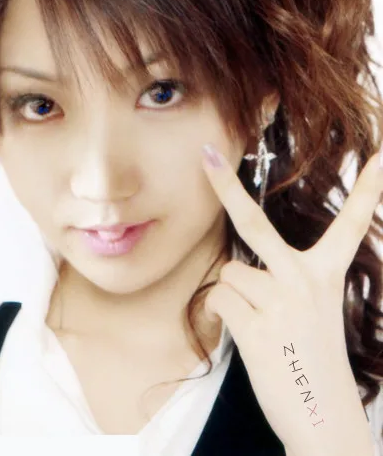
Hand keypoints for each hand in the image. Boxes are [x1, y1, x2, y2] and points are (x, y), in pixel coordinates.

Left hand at [201, 143, 380, 454]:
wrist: (323, 417)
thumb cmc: (313, 357)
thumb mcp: (312, 309)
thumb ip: (283, 279)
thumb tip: (239, 266)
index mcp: (327, 273)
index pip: (351, 222)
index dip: (368, 188)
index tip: (381, 156)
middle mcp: (305, 280)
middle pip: (254, 222)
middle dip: (225, 186)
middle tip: (207, 155)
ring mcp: (281, 302)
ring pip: (230, 273)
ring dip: (234, 296)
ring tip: (257, 322)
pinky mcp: (257, 329)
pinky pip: (219, 299)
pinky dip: (220, 314)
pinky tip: (242, 332)